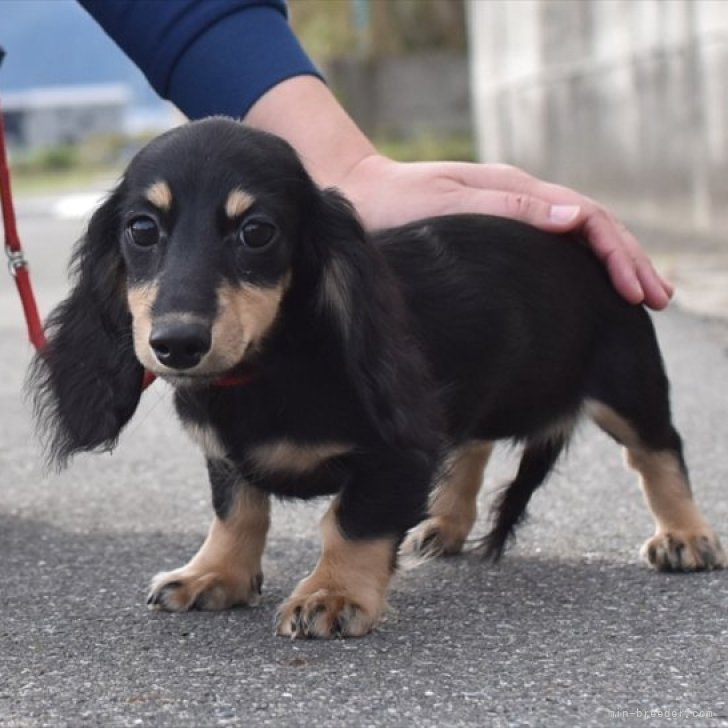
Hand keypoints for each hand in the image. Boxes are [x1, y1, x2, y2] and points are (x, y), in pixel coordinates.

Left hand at [340, 154, 672, 310]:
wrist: (359, 195)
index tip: (637, 291)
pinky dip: (582, 261)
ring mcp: (510, 210)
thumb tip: (572, 219)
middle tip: (660, 297)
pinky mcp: (498, 226)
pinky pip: (553, 242)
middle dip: (629, 259)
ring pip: (577, 232)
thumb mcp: (448, 205)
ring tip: (642, 292)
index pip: (585, 217)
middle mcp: (518, 196)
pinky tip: (592, 281)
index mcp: (513, 189)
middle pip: (591, 223)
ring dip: (613, 260)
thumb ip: (508, 210)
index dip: (617, 253)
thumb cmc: (396, 206)